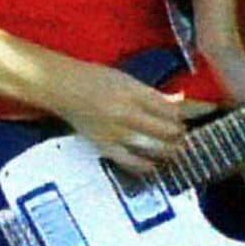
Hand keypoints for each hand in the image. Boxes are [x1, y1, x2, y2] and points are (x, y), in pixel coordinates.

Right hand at [49, 60, 187, 174]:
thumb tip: (177, 101)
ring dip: (168, 151)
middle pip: (166, 131)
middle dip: (178, 135)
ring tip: (172, 150)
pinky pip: (130, 162)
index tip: (183, 119)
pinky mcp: (104, 145)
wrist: (61, 87)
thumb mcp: (125, 79)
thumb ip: (151, 93)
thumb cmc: (91, 79)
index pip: (169, 110)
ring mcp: (116, 131)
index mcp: (133, 93)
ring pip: (153, 148)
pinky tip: (152, 165)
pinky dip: (145, 166)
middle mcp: (126, 113)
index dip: (182, 117)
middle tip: (180, 135)